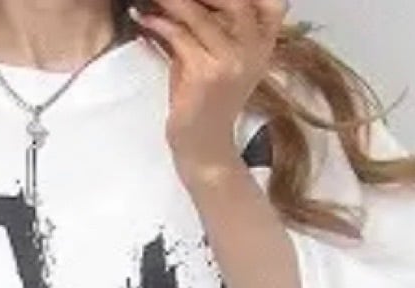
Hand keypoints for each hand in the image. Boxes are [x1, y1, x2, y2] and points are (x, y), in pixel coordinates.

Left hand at [128, 0, 286, 181]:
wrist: (204, 145)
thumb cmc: (205, 97)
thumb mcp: (215, 53)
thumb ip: (210, 20)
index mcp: (263, 44)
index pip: (271, 3)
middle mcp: (255, 51)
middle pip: (235, 0)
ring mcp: (233, 63)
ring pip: (199, 13)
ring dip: (170, 2)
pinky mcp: (208, 74)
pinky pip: (179, 35)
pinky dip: (156, 23)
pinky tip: (143, 18)